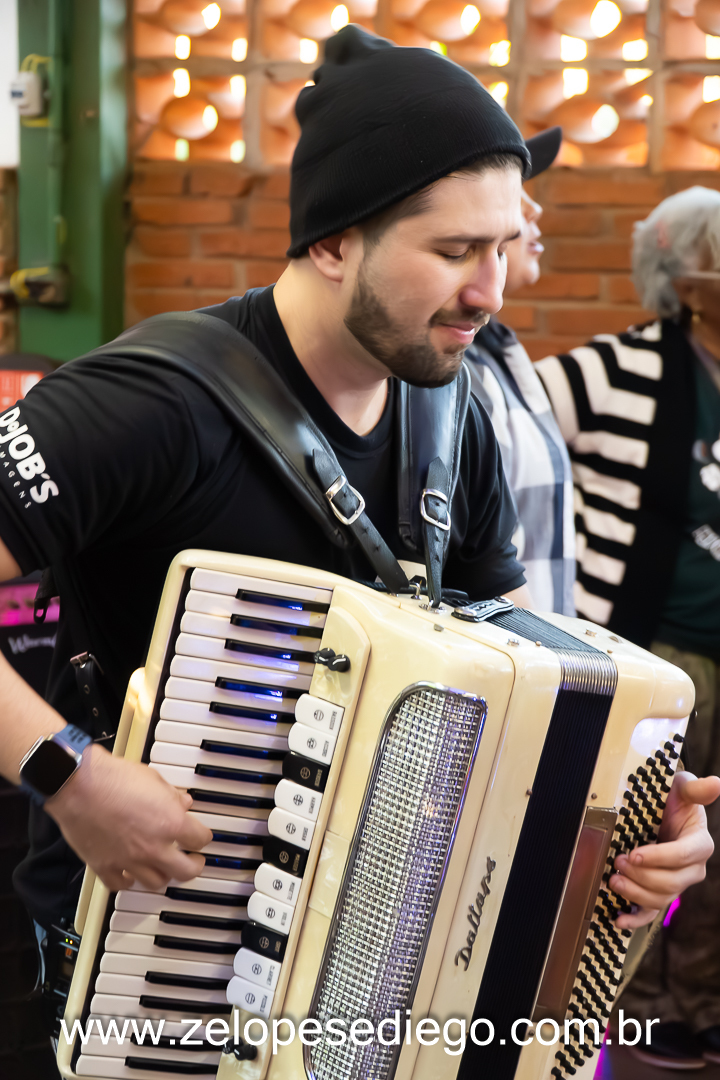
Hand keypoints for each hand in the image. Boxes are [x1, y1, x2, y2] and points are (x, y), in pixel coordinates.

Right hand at [45, 744, 212, 891]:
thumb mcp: (152, 778)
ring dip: (163, 875)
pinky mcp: (105, 866)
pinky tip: (130, 874)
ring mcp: (129, 860)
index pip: (200, 839)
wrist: (78, 785)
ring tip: (164, 867)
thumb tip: (183, 802)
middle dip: (193, 866)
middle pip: (186, 871)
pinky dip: (128, 881)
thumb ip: (171, 795)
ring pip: (156, 883)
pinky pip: (121, 885)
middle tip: (193, 861)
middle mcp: (153, 846)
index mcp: (170, 822)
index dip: (203, 837)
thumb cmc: (113, 777)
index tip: (200, 836)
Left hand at [609, 772, 719, 928]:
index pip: (683, 856)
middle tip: (617, 861)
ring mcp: (676, 884)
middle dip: (642, 875)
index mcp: (700, 845)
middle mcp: (692, 869)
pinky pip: (651, 913)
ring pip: (660, 899)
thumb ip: (695, 789)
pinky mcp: (661, 894)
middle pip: (670, 882)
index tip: (634, 852)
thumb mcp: (681, 789)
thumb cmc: (671, 800)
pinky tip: (619, 919)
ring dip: (635, 893)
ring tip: (613, 879)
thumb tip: (716, 783)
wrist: (660, 813)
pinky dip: (635, 919)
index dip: (659, 857)